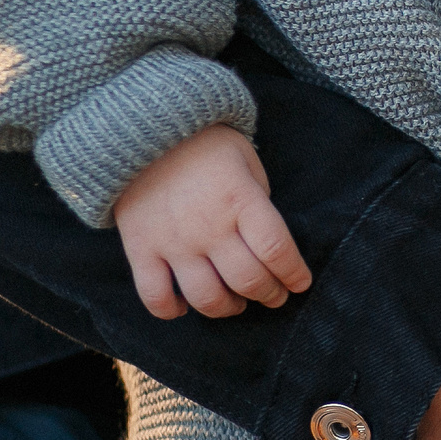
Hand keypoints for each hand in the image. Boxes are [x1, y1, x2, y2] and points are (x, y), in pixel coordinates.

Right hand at [109, 125, 309, 317]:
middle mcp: (209, 226)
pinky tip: (183, 307)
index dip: (294, 274)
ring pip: (207, 297)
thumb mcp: (245, 160)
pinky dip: (171, 311)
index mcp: (240, 199)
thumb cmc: (203, 143)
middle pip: (248, 279)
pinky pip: (155, 297)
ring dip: (229, 308)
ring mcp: (173, 242)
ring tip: (237, 303)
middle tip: (274, 295)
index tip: (300, 282)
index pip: (277, 250)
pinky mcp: (140, 250)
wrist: (140, 128)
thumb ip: (257, 201)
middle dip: (270, 294)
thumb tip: (263, 241)